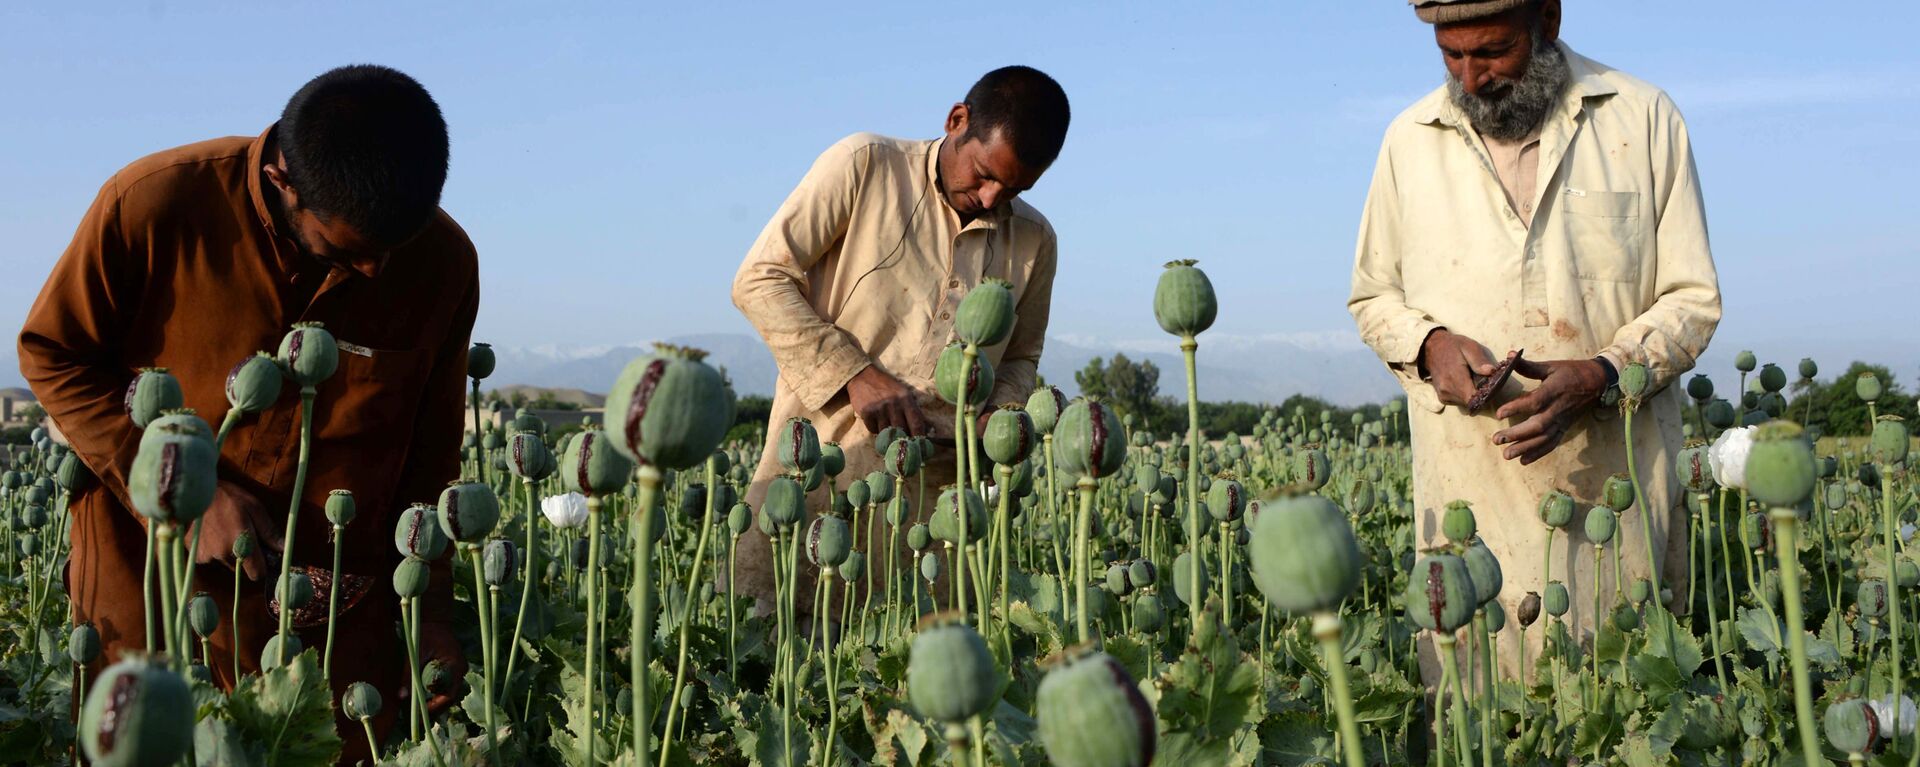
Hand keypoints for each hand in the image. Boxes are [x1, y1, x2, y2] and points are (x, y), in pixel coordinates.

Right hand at [190, 481, 281, 579]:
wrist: (194, 494)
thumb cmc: (229, 498)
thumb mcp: (255, 509)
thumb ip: (269, 531)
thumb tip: (283, 548)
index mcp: (242, 547)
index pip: (256, 574)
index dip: (261, 567)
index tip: (261, 556)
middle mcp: (224, 556)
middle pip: (241, 568)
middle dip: (244, 557)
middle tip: (240, 536)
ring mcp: (207, 557)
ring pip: (225, 563)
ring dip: (228, 553)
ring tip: (224, 531)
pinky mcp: (195, 555)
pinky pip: (210, 559)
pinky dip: (213, 551)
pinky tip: (211, 534)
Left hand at [416, 620, 468, 713]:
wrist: (434, 619)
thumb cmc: (426, 633)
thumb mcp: (416, 654)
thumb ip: (410, 675)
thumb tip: (401, 697)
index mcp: (456, 666)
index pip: (449, 695)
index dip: (434, 706)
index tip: (419, 713)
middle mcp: (460, 670)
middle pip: (449, 697)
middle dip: (433, 708)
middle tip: (416, 718)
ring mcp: (457, 670)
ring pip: (446, 693)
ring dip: (432, 702)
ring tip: (416, 711)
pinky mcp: (451, 669)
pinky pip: (444, 686)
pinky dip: (433, 693)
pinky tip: (421, 698)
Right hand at [846, 365, 934, 436]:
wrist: (863, 376)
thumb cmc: (887, 387)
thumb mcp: (903, 393)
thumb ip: (913, 411)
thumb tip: (929, 430)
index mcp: (906, 399)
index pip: (917, 423)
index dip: (919, 438)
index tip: (919, 447)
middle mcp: (894, 404)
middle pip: (902, 431)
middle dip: (902, 438)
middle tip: (901, 441)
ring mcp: (880, 408)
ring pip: (887, 433)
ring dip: (887, 434)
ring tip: (886, 427)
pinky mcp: (867, 412)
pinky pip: (873, 430)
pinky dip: (875, 429)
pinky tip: (875, 421)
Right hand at [1419, 329, 1496, 407]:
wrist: (1432, 349)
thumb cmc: (1453, 346)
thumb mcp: (1469, 346)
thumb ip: (1479, 360)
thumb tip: (1490, 371)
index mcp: (1455, 377)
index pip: (1473, 398)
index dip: (1485, 396)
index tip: (1490, 387)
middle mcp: (1447, 390)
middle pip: (1471, 402)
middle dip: (1480, 394)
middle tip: (1483, 381)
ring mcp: (1444, 395)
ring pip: (1466, 403)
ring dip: (1472, 395)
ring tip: (1472, 380)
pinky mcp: (1443, 398)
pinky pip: (1459, 402)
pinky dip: (1465, 395)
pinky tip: (1464, 383)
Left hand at [1491, 358, 1608, 464]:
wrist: (1597, 383)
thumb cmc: (1571, 372)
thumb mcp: (1551, 366)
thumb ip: (1528, 366)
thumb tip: (1508, 356)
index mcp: (1554, 391)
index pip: (1534, 402)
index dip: (1516, 408)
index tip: (1498, 414)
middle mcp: (1558, 409)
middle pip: (1538, 426)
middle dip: (1517, 434)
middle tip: (1496, 439)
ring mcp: (1563, 421)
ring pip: (1544, 438)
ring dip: (1525, 448)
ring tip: (1506, 455)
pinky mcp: (1565, 428)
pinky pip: (1552, 443)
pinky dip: (1538, 453)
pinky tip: (1523, 461)